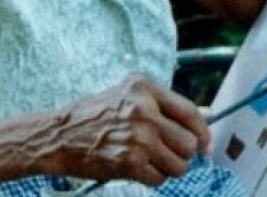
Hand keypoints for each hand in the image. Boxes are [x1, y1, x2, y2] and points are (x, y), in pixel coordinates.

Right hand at [51, 73, 209, 185]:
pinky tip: (137, 167)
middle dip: (182, 154)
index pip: (190, 112)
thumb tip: (204, 119)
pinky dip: (153, 178)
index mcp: (145, 88)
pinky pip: (160, 179)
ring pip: (179, 165)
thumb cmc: (95, 115)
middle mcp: (144, 110)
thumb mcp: (128, 95)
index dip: (203, 132)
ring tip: (150, 160)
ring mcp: (138, 136)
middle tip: (167, 153)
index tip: (206, 146)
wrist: (60, 135)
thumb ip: (164, 104)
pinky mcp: (130, 161)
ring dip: (168, 168)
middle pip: (189, 143)